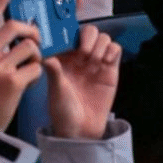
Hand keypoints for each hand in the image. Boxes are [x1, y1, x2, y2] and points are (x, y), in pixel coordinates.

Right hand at [0, 0, 42, 131]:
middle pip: (15, 26)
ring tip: (30, 67)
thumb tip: (12, 32)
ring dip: (37, 55)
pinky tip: (29, 83)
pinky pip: (36, 67)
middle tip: (35, 41)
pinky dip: (37, 74)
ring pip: (30, 46)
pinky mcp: (11, 81)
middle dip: (32, 31)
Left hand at [43, 23, 120, 138]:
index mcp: (64, 58)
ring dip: (100, 45)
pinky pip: (115, 49)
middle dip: (88, 38)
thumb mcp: (55, 91)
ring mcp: (97, 62)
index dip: (71, 34)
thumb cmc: (63, 111)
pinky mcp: (111, 69)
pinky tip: (106, 62)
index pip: (69, 34)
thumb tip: (46, 56)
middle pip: (89, 32)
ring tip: (94, 61)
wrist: (81, 130)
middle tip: (84, 54)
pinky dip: (112, 50)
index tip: (70, 44)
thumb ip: (54, 72)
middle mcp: (80, 57)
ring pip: (103, 38)